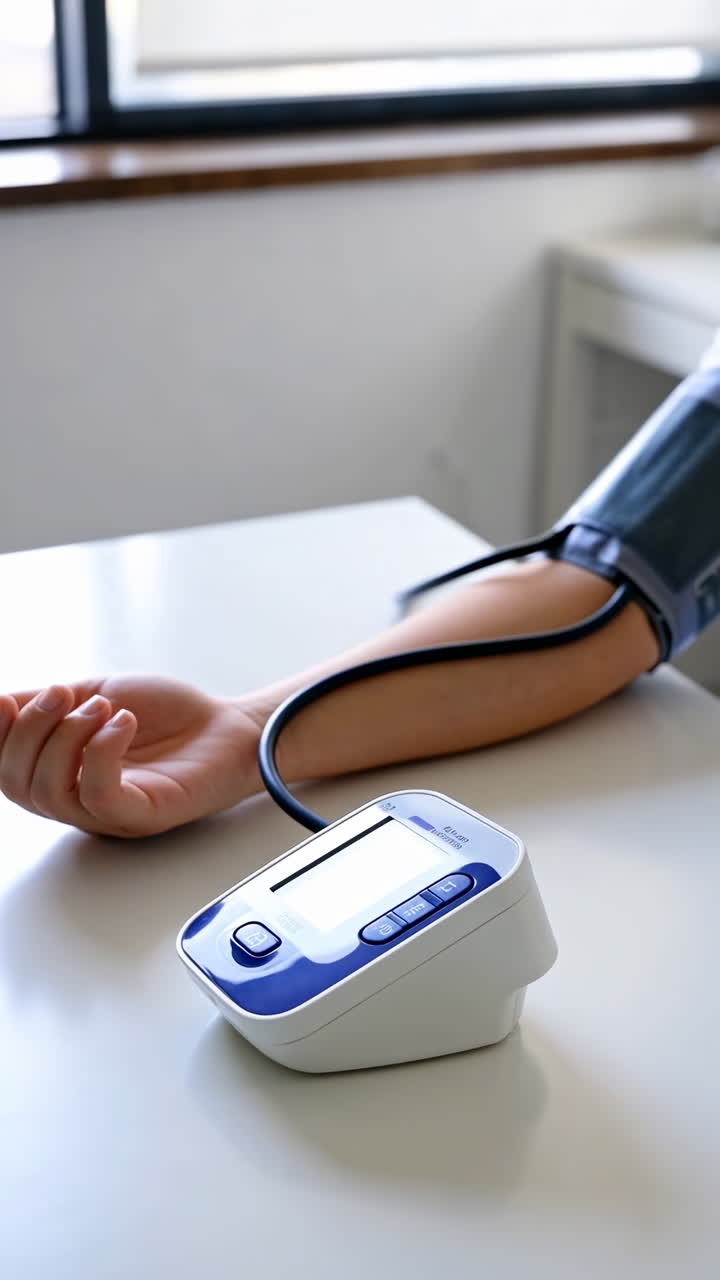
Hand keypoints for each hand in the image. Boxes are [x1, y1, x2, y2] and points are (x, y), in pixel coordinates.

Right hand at [0, 676, 262, 836]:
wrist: (228, 725)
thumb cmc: (169, 716)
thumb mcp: (94, 692)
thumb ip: (45, 702)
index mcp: (62, 772)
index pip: (5, 771)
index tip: (4, 701)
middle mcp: (78, 798)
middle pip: (18, 784)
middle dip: (29, 730)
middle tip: (63, 694)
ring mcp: (108, 812)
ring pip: (51, 792)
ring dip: (67, 737)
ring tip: (103, 707)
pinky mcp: (140, 815)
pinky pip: (99, 796)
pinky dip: (101, 752)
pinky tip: (122, 723)